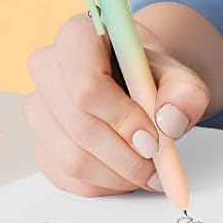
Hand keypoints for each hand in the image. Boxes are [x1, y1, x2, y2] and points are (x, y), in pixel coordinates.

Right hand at [24, 12, 209, 197]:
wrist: (135, 83)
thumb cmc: (150, 74)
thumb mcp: (178, 75)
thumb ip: (185, 92)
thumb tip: (171, 120)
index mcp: (77, 36)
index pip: (87, 84)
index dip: (122, 118)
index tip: (153, 140)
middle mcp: (47, 67)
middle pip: (78, 125)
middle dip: (124, 155)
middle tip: (157, 167)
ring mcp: (37, 107)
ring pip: (70, 157)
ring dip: (116, 175)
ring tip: (147, 173)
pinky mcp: (38, 141)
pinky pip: (64, 176)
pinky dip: (101, 185)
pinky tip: (125, 176)